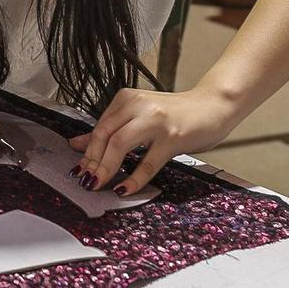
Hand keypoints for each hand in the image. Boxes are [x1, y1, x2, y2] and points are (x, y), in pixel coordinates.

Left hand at [70, 86, 240, 194]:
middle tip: (87, 180)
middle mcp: (139, 106)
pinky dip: (134, 179)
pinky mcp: (173, 138)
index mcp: (127, 98)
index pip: (99, 126)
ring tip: (99, 184)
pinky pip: (148, 163)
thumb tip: (76, 144)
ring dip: (106, 167)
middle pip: (105, 135)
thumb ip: (109, 129)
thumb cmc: (175, 114)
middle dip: (92, 161)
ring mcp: (156, 121)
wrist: (211, 106)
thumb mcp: (138, 116)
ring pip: (120, 144)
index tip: (80, 169)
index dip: (87, 150)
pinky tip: (124, 189)